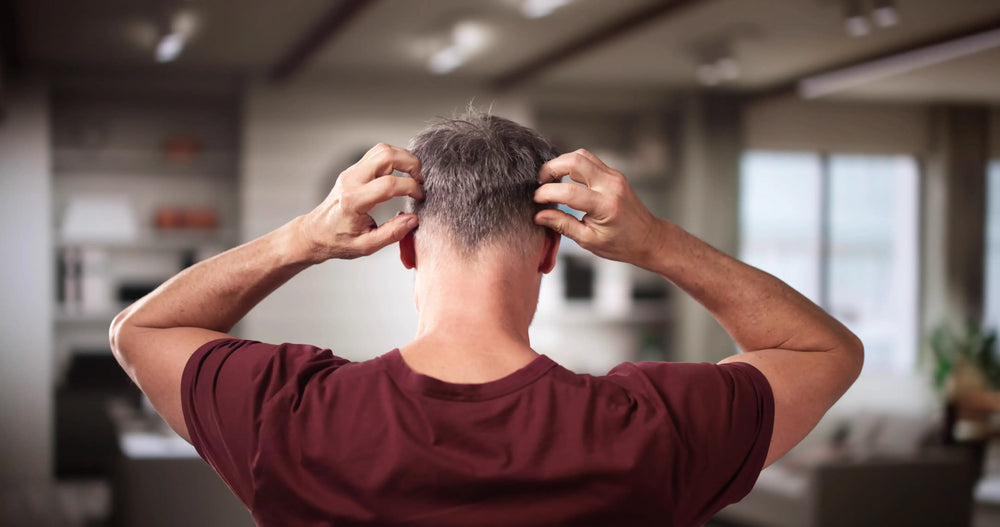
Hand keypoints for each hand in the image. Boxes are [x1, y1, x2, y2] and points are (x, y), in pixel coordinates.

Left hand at [298, 143, 423, 261]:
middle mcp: (351, 181)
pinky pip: (377, 154)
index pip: (388, 184)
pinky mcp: (353, 170)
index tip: (420, 197)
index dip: (411, 187)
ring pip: (382, 149)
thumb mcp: (366, 246)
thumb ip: (392, 233)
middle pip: (386, 156)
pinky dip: (394, 158)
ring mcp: (351, 172)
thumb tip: (413, 219)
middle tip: (421, 179)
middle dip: (410, 163)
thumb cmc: (338, 241)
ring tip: (413, 175)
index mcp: (353, 201)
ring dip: (403, 157)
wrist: (316, 233)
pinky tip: (401, 172)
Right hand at [533, 149, 663, 267]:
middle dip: (551, 168)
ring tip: (550, 180)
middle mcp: (610, 186)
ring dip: (562, 164)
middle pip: (575, 160)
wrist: (648, 238)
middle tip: (540, 182)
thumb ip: (563, 225)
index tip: (536, 199)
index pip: (568, 192)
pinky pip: (589, 161)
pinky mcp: (613, 174)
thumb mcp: (589, 241)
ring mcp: (614, 177)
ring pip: (581, 156)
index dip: (547, 193)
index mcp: (605, 206)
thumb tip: (540, 216)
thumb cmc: (621, 244)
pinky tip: (565, 179)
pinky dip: (573, 166)